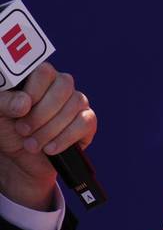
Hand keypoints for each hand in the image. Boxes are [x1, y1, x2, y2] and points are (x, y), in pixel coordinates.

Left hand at [0, 62, 95, 209]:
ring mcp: (77, 103)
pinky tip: (49, 148)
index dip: (35, 90)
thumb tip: (23, 103)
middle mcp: (60, 87)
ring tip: (31, 144)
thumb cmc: (8, 130)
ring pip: (74, 104)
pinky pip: (85, 122)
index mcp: (38, 79)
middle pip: (64, 85)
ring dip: (49, 129)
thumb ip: (4, 103)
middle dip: (41, 113)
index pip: (45, 71)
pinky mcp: (87, 122)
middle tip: (23, 130)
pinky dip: (65, 138)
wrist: (20, 158)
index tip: (21, 109)